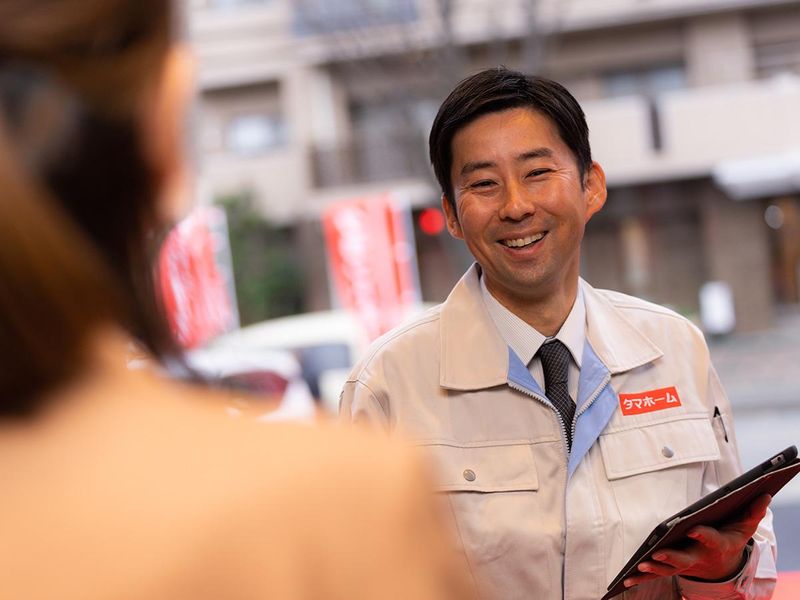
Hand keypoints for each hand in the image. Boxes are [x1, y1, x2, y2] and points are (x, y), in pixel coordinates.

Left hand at [624, 494, 770, 588]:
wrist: (723, 565)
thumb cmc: (730, 540)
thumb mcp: (744, 528)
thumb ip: (752, 513)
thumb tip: (764, 495)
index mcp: (715, 545)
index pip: (710, 539)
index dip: (703, 534)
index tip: (694, 528)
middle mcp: (698, 557)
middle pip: (684, 558)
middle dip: (671, 557)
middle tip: (658, 553)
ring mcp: (684, 565)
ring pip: (667, 569)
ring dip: (653, 568)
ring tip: (638, 566)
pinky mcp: (672, 568)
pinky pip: (656, 574)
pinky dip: (641, 577)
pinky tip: (625, 579)